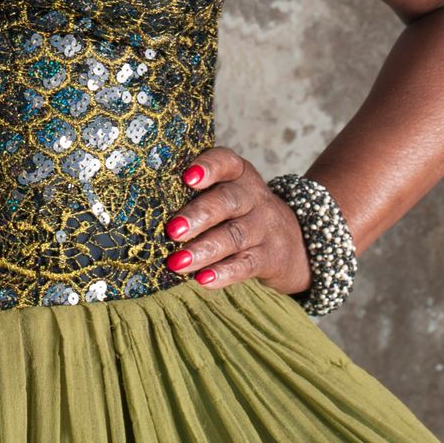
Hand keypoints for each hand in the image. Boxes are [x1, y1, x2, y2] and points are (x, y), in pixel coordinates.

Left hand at [162, 146, 311, 296]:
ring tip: (177, 263)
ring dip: (203, 250)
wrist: (296, 242)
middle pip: (227, 201)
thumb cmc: (242, 211)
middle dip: (198, 215)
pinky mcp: (271, 257)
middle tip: (172, 230)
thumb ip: (198, 192)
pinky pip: (247, 264)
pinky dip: (224, 273)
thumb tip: (147, 204)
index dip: (207, 167)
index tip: (186, 177)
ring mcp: (265, 226)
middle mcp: (253, 196)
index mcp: (238, 173)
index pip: (225, 161)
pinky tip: (203, 280)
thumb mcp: (228, 191)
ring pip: (234, 235)